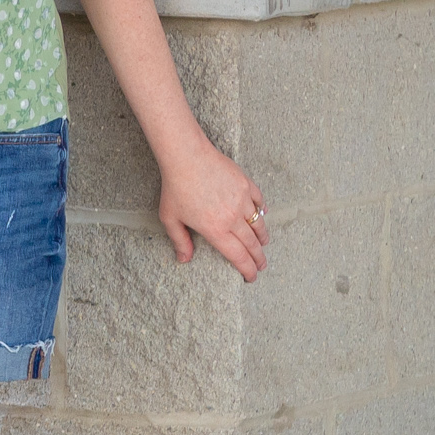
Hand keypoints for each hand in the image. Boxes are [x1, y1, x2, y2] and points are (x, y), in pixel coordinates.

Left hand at [156, 141, 269, 281]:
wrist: (186, 156)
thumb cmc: (175, 187)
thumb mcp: (170, 218)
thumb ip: (180, 240)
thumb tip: (184, 259)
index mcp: (216, 230)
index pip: (237, 256)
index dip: (247, 269)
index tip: (251, 277)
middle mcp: (232, 218)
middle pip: (251, 244)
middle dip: (258, 258)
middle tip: (262, 265)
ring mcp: (242, 200)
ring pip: (258, 224)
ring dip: (262, 237)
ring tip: (264, 244)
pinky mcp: (246, 184)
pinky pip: (259, 201)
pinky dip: (262, 211)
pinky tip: (263, 214)